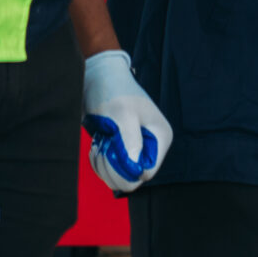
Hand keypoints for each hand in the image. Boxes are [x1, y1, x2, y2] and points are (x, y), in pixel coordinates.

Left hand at [81, 49, 172, 193]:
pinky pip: (110, 169)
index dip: (126, 170)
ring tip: (98, 144)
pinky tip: (97, 146)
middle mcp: (150, 146)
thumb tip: (137, 171)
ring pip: (120, 175)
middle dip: (112, 168)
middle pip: (133, 177)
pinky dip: (99, 162)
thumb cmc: (113, 92)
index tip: (111, 153)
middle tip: (102, 148)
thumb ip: (131, 142)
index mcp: (160, 137)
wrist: (99, 79)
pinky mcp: (122, 149)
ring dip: (103, 165)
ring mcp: (136, 148)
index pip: (147, 172)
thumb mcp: (123, 115)